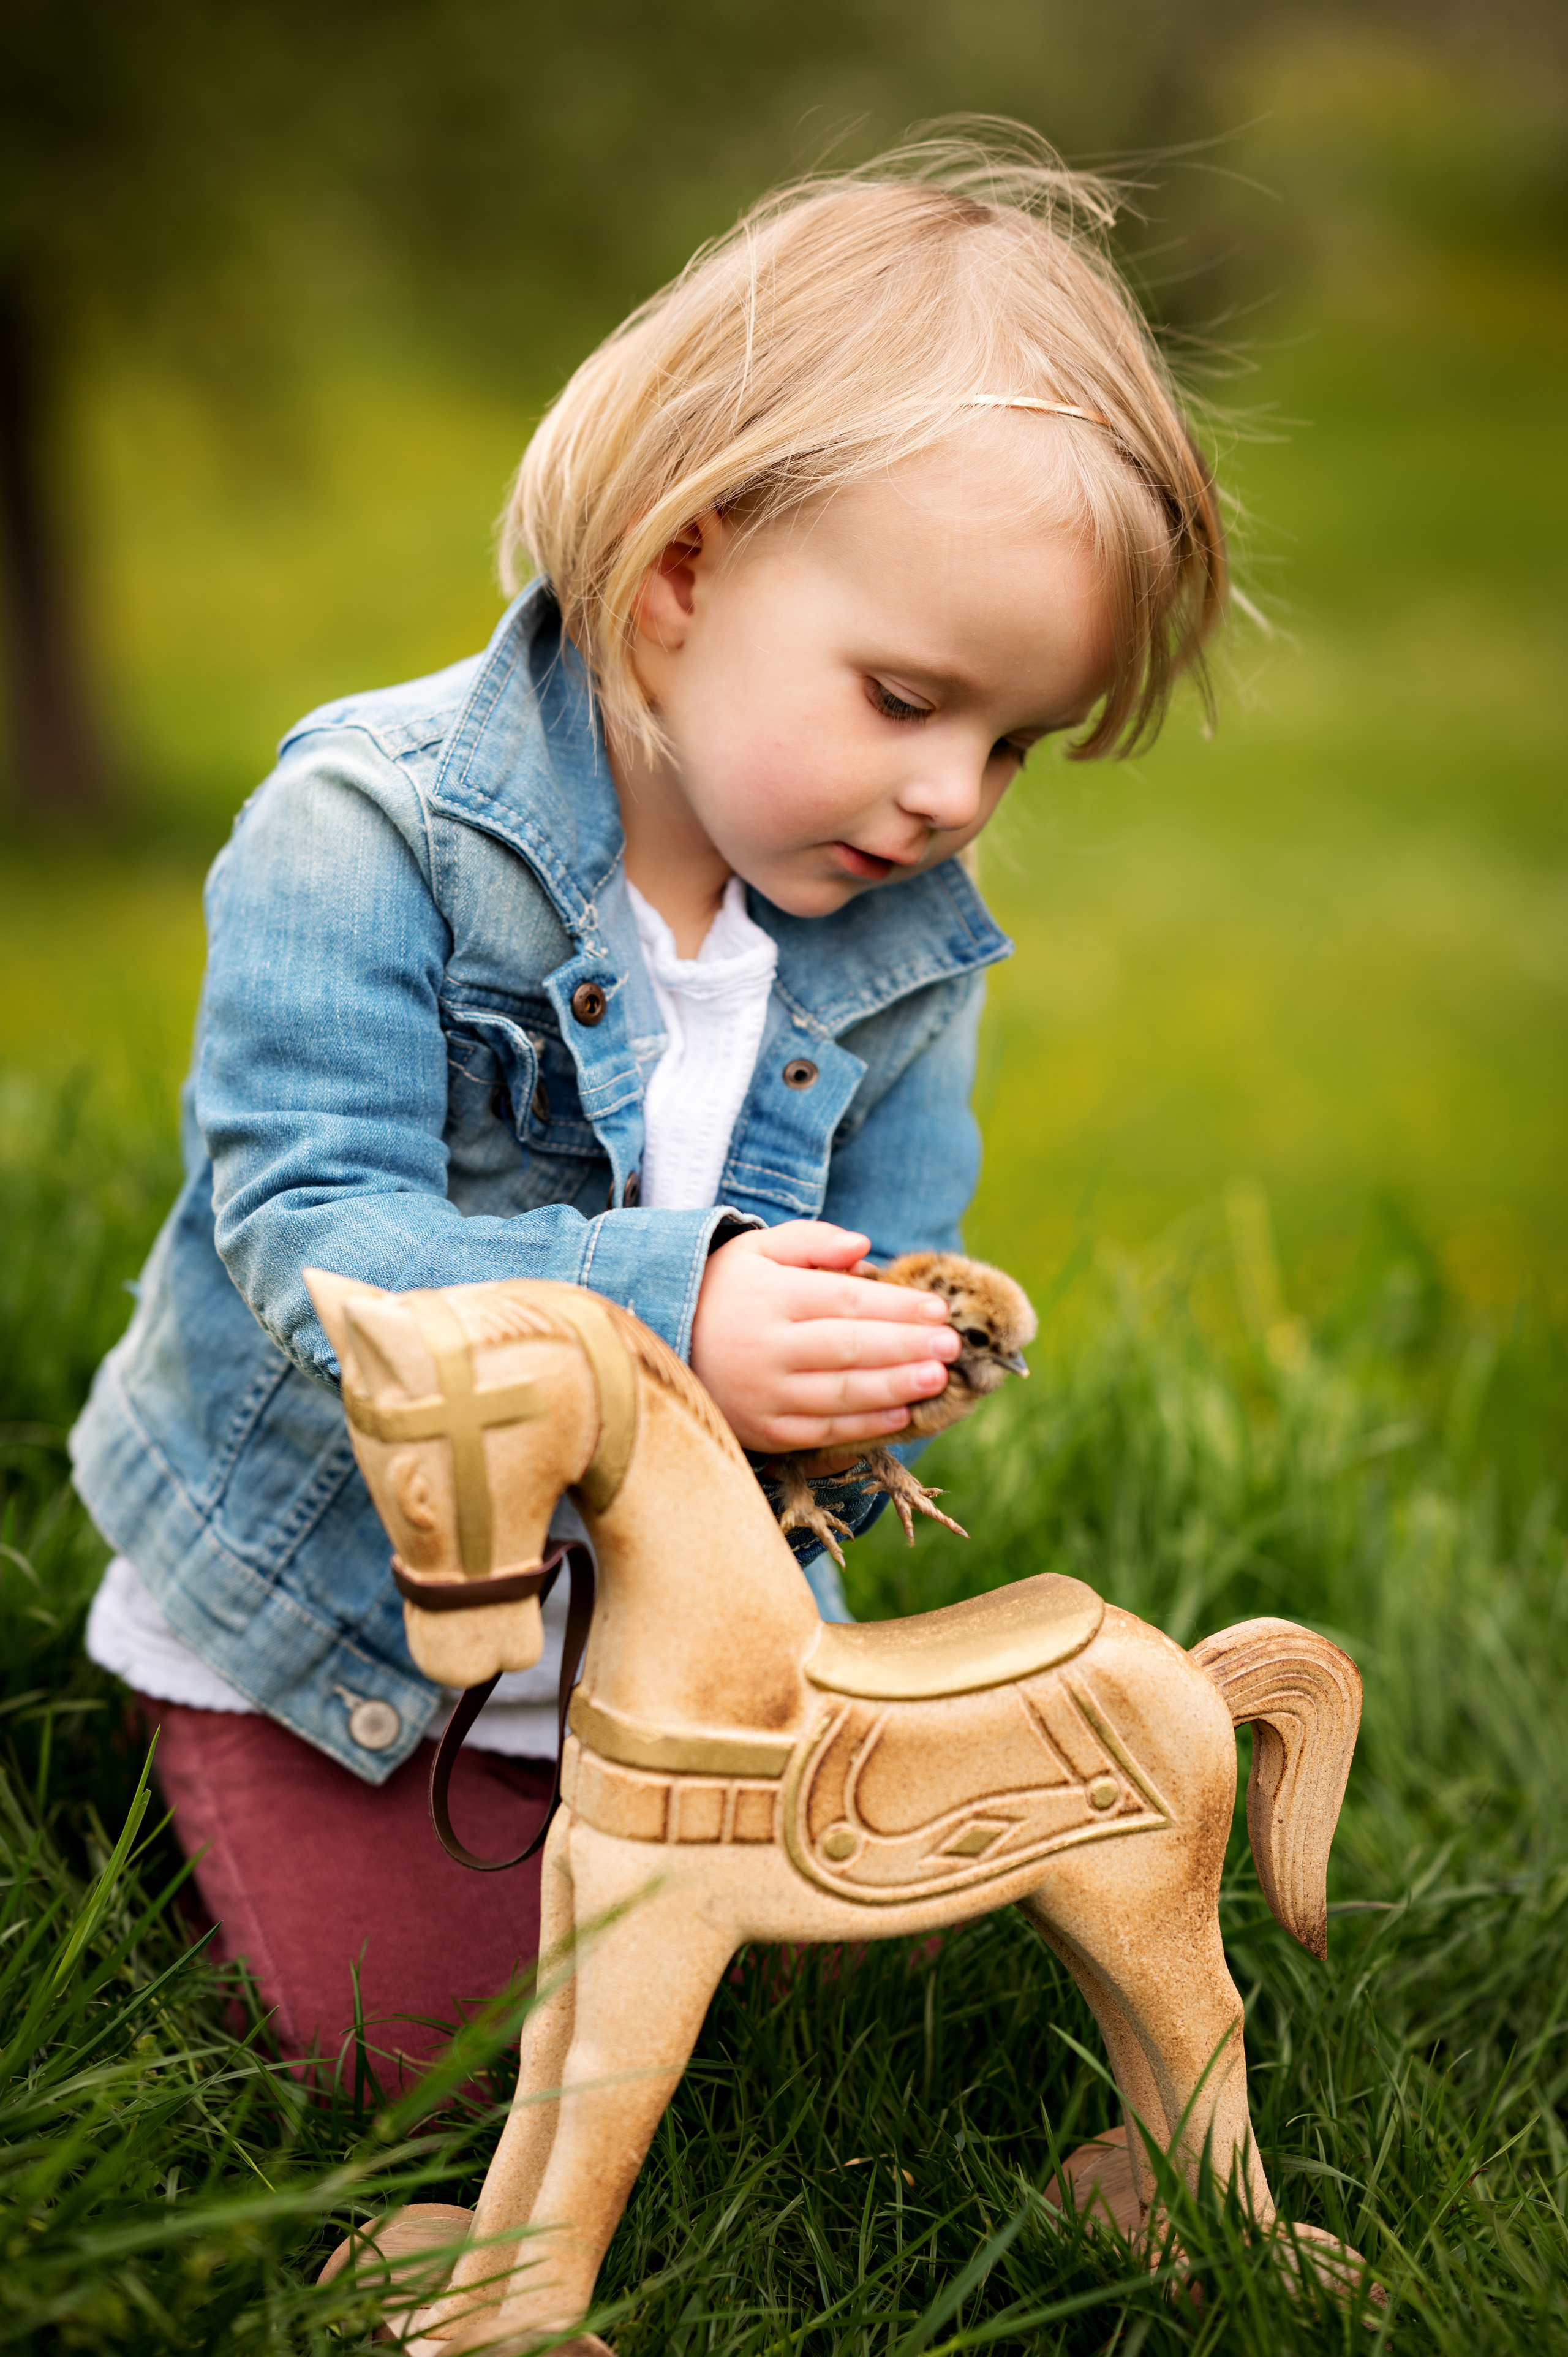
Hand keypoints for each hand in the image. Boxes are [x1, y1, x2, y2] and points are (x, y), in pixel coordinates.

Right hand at [690, 1221, 959, 1454]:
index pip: (846, 1301)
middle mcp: (767, 1348)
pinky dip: (864, 1426)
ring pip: (841, 1394)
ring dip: (895, 1388)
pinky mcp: (764, 1430)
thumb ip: (811, 1241)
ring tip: (936, 1378)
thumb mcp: (756, 1249)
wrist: (664, 1342)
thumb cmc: (725, 1290)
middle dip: (906, 1347)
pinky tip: (902, 1414)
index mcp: (770, 1297)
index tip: (938, 1309)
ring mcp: (765, 1394)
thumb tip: (863, 1247)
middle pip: (849, 1348)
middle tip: (951, 1346)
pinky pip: (822, 1431)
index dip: (897, 1306)